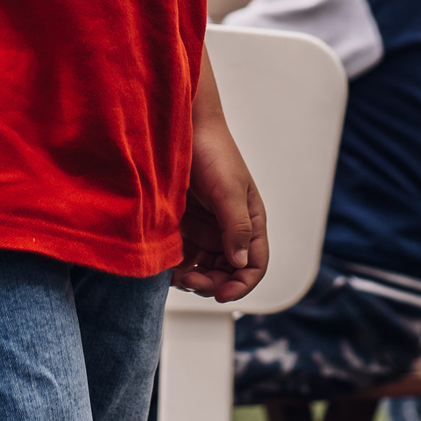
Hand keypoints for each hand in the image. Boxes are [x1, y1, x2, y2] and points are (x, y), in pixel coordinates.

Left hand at [174, 102, 267, 301]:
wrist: (180, 125)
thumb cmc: (212, 152)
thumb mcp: (228, 190)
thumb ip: (237, 227)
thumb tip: (240, 264)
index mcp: (250, 221)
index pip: (254, 264)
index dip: (241, 285)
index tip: (220, 295)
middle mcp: (230, 228)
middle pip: (228, 272)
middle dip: (213, 284)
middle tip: (191, 282)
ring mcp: (206, 227)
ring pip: (205, 268)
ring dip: (194, 278)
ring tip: (176, 276)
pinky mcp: (183, 224)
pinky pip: (184, 255)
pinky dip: (177, 266)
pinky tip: (166, 266)